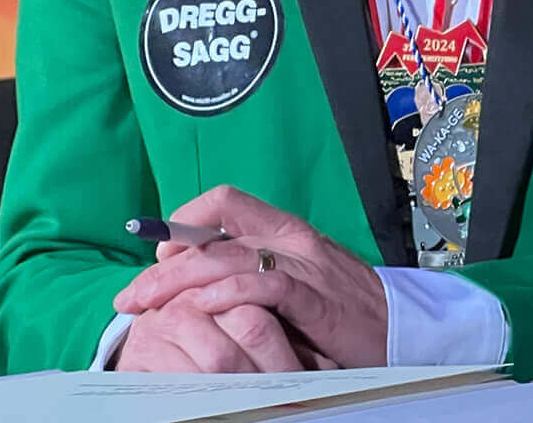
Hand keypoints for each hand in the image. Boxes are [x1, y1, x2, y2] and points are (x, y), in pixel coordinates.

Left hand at [113, 185, 387, 369]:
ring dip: (178, 283)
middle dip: (162, 266)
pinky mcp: (315, 299)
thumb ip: (260, 275)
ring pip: (228, 259)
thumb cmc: (346, 312)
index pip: (226, 202)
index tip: (158, 255)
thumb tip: (201, 282)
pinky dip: (225, 294)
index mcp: (287, 230)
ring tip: (145, 306)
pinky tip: (199, 309)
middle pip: (213, 237)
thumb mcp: (300, 283)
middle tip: (129, 296)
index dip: (183, 223)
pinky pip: (263, 287)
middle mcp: (293, 240)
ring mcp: (305, 267)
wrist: (403, 329)